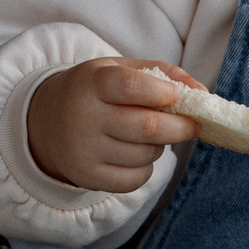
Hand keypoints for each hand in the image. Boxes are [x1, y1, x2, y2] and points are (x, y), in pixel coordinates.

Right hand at [25, 57, 203, 190]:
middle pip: (147, 128)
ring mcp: (83, 150)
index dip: (162, 93)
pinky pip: (135, 179)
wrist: (47, 122)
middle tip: (194, 124)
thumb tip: (202, 92)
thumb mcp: (120, 69)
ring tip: (150, 135)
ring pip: (145, 154)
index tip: (180, 97)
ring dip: (160, 146)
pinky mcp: (87, 177)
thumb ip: (163, 74)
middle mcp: (83, 117)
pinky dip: (146, 167)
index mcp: (92, 82)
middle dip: (180, 127)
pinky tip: (135, 153)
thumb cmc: (96, 91)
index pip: (130, 87)